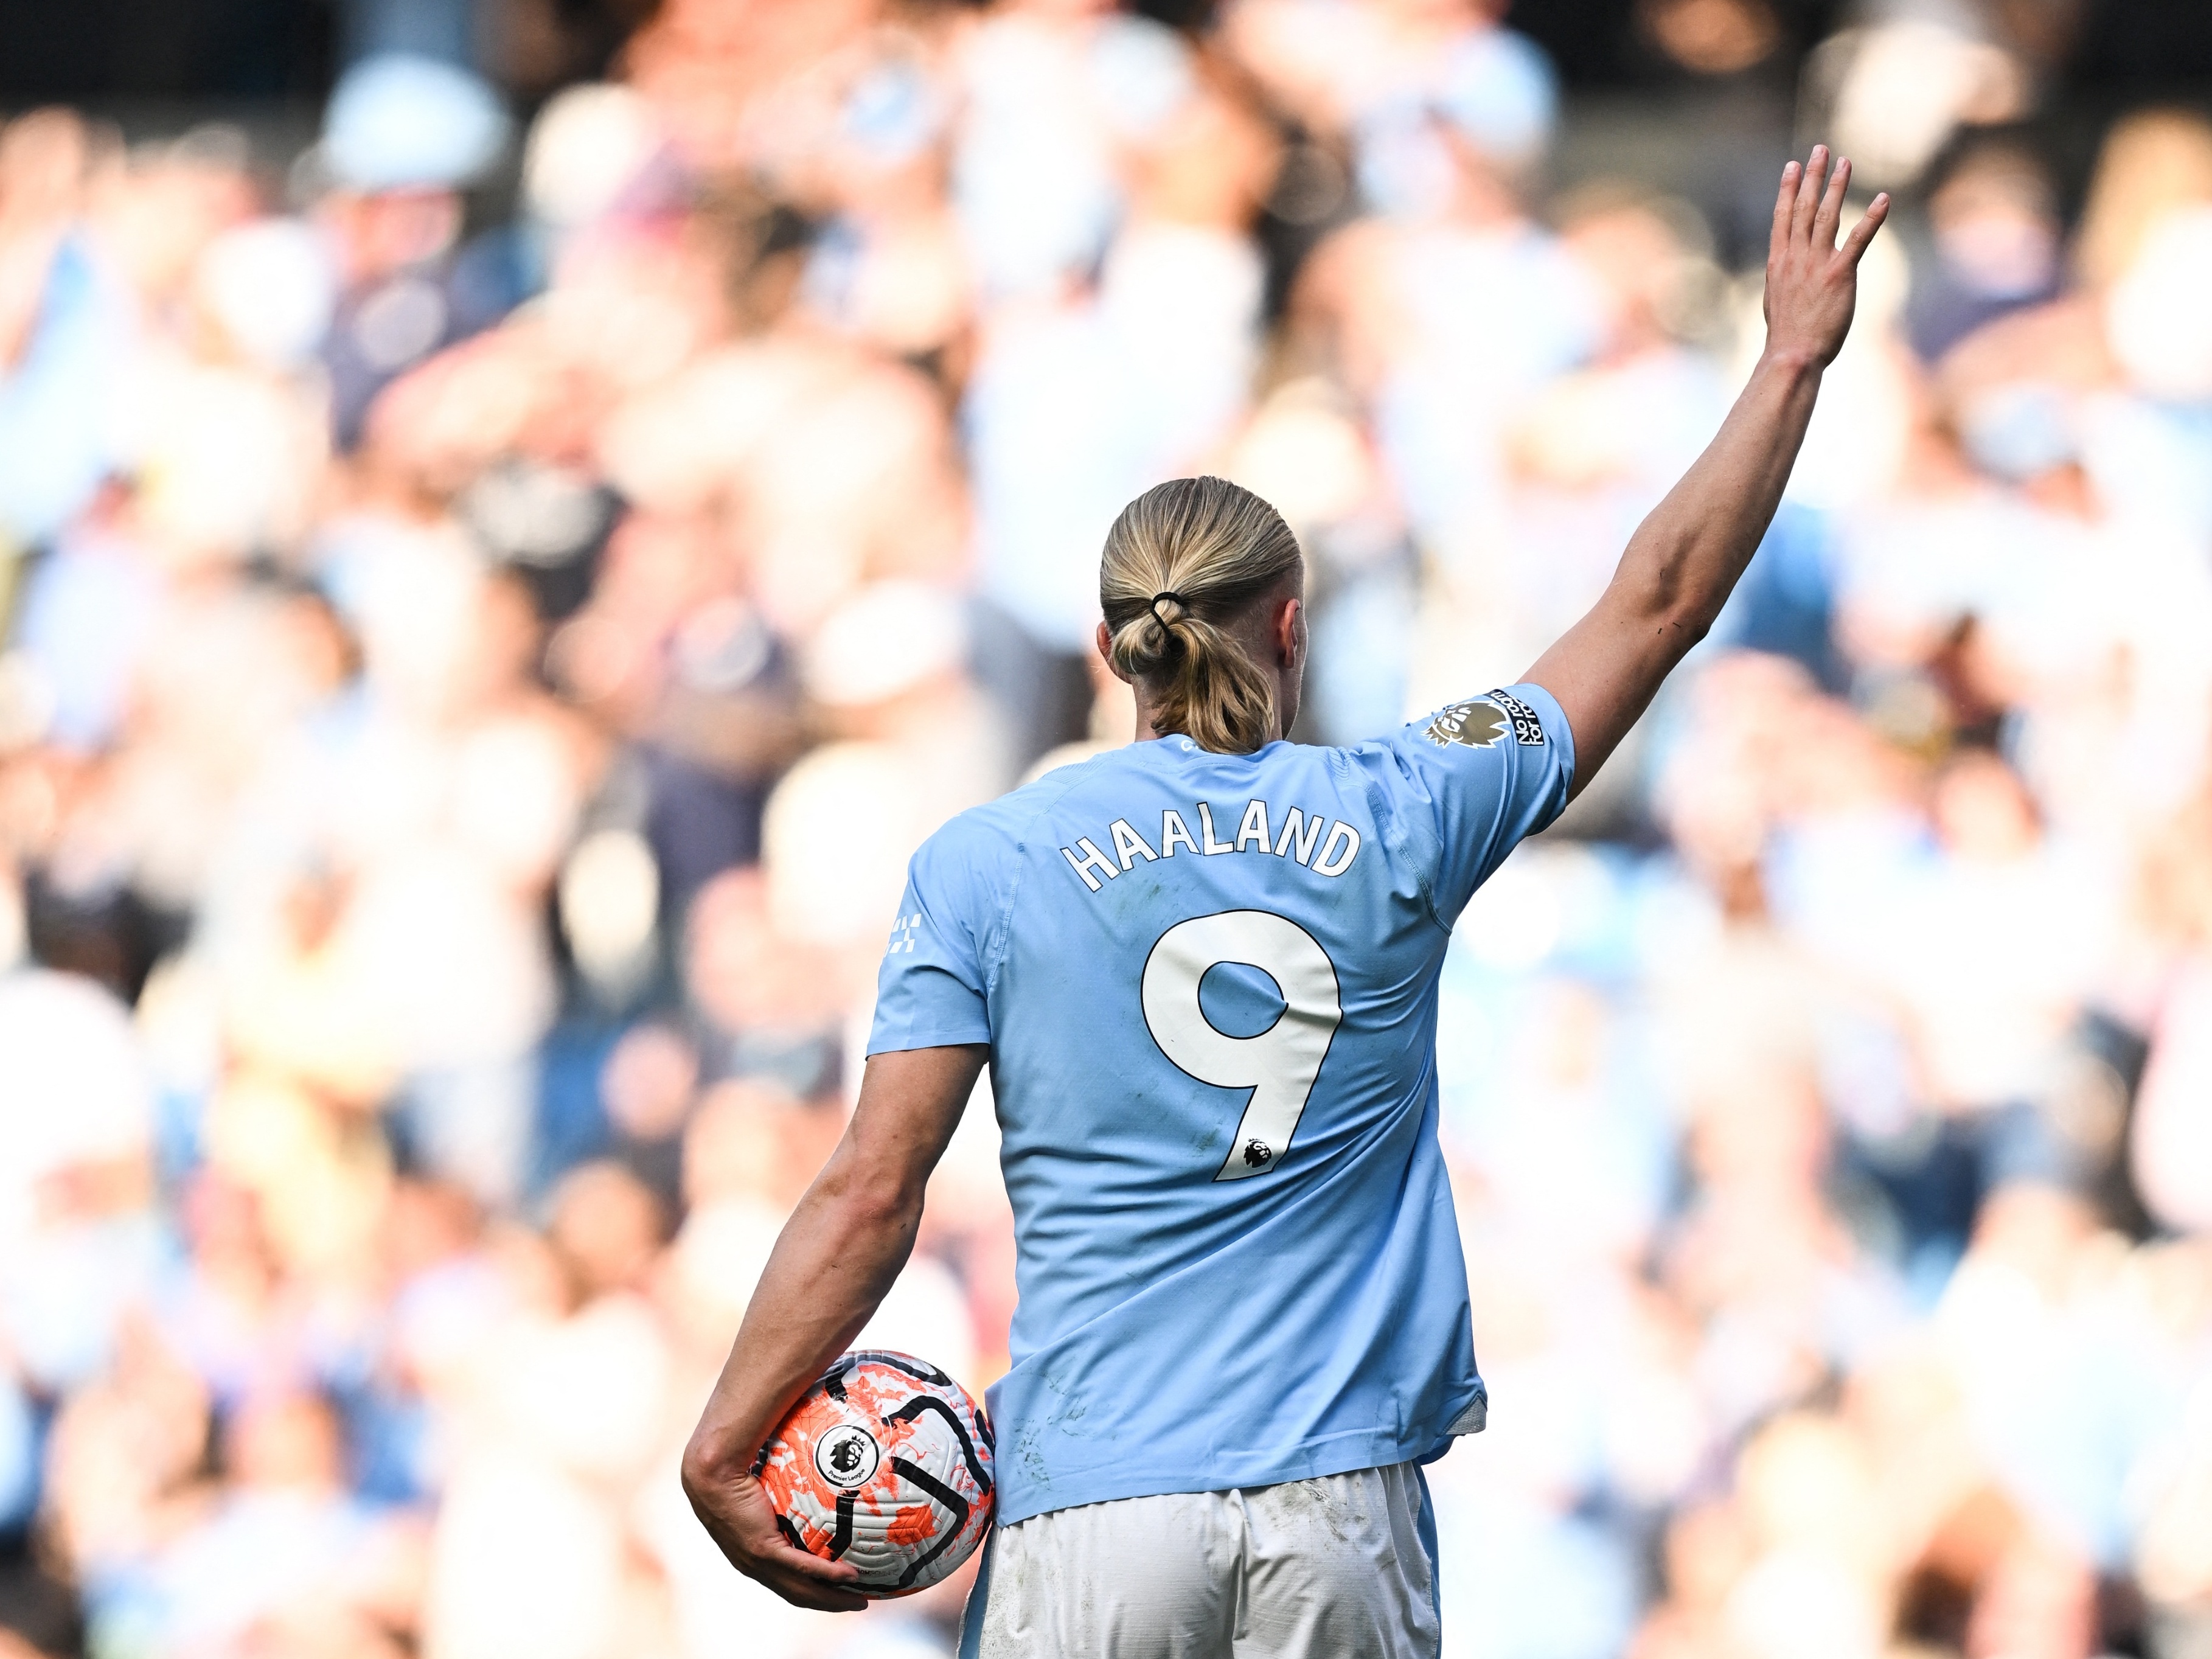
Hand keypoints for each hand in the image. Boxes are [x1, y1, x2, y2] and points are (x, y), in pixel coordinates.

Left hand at [682, 1457, 868, 1612]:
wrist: (712, 1472)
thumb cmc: (732, 1474)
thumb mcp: (762, 1492)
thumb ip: (783, 1494)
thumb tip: (811, 1477)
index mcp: (754, 1558)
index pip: (787, 1583)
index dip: (813, 1592)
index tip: (837, 1592)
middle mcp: (755, 1566)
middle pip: (799, 1594)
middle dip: (829, 1603)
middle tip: (857, 1604)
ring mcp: (758, 1561)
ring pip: (801, 1590)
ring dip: (832, 1599)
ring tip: (859, 1600)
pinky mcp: (763, 1549)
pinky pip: (801, 1567)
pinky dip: (827, 1575)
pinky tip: (849, 1577)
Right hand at [1762, 146, 1888, 368]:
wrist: (1792, 355)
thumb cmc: (1786, 336)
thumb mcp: (1776, 301)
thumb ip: (1783, 279)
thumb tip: (1785, 273)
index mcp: (1778, 263)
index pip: (1782, 217)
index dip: (1787, 189)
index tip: (1792, 166)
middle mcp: (1795, 257)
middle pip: (1803, 208)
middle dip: (1811, 176)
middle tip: (1820, 151)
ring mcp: (1816, 264)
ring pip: (1826, 215)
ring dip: (1836, 186)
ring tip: (1845, 162)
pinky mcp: (1840, 274)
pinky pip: (1858, 240)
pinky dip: (1872, 218)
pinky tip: (1884, 199)